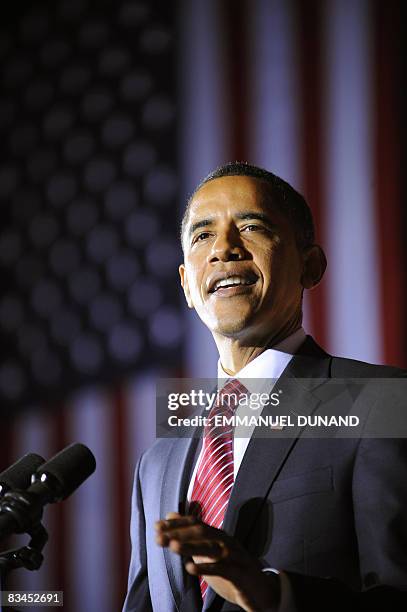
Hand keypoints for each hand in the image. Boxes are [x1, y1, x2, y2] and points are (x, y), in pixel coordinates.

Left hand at [155, 512, 280, 610]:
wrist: (261, 591)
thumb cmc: (232, 569)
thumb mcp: (210, 552)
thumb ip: (192, 536)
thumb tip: (170, 516)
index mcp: (219, 535)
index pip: (196, 523)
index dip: (177, 523)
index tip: (157, 526)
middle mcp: (227, 542)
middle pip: (202, 532)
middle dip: (179, 533)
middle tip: (159, 537)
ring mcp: (235, 557)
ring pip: (211, 547)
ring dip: (190, 546)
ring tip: (172, 547)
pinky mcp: (240, 574)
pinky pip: (223, 569)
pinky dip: (206, 567)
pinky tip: (190, 568)